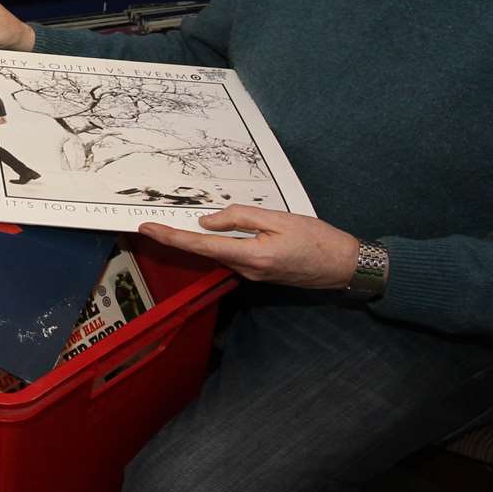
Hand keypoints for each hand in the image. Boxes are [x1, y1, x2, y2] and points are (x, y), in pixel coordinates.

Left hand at [136, 207, 359, 287]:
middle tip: (153, 223)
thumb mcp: (279, 219)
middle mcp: (247, 269)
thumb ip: (241, 218)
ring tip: (177, 223)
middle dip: (179, 238)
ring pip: (218, 253)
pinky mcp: (260, 272)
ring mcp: (253, 274)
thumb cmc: (318, 239)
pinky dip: (218, 243)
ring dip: (199, 240)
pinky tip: (212, 231)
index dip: (172, 237)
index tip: (148, 229)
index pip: (201, 246)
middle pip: (205, 252)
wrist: (344, 266)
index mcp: (251, 255)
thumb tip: (207, 221)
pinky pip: (232, 255)